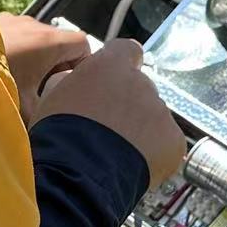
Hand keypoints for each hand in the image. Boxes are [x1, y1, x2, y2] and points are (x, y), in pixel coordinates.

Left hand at [0, 13, 89, 122]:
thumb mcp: (25, 108)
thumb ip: (44, 116)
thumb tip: (51, 130)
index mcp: (50, 41)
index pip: (83, 44)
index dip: (81, 66)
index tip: (68, 86)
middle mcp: (34, 25)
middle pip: (58, 43)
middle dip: (55, 66)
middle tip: (42, 92)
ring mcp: (12, 19)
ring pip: (35, 40)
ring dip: (33, 59)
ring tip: (18, 83)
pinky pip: (14, 36)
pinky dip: (14, 51)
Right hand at [33, 37, 186, 188]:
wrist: (78, 175)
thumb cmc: (59, 137)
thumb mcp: (52, 96)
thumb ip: (71, 80)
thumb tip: (75, 81)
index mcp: (110, 66)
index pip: (126, 50)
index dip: (120, 65)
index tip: (112, 81)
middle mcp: (140, 83)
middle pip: (140, 88)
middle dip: (127, 105)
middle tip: (106, 130)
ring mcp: (160, 111)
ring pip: (153, 117)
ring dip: (139, 131)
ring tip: (114, 154)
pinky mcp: (173, 140)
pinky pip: (166, 143)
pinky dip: (154, 154)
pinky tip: (131, 164)